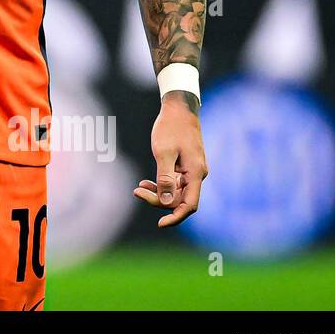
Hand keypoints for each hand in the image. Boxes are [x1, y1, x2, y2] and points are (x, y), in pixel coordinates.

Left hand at [133, 90, 206, 227]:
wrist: (179, 109)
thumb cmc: (171, 128)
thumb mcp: (163, 153)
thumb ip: (164, 178)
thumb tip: (165, 202)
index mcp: (196, 173)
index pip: (190, 205)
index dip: (176, 217)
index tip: (160, 224)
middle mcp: (197, 175)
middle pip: (180, 199)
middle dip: (159, 200)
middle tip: (137, 192)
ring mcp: (192, 171)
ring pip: (176, 191)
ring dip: (158, 193)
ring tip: (139, 188)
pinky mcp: (186, 166)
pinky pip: (174, 182)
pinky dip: (161, 184)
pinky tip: (145, 183)